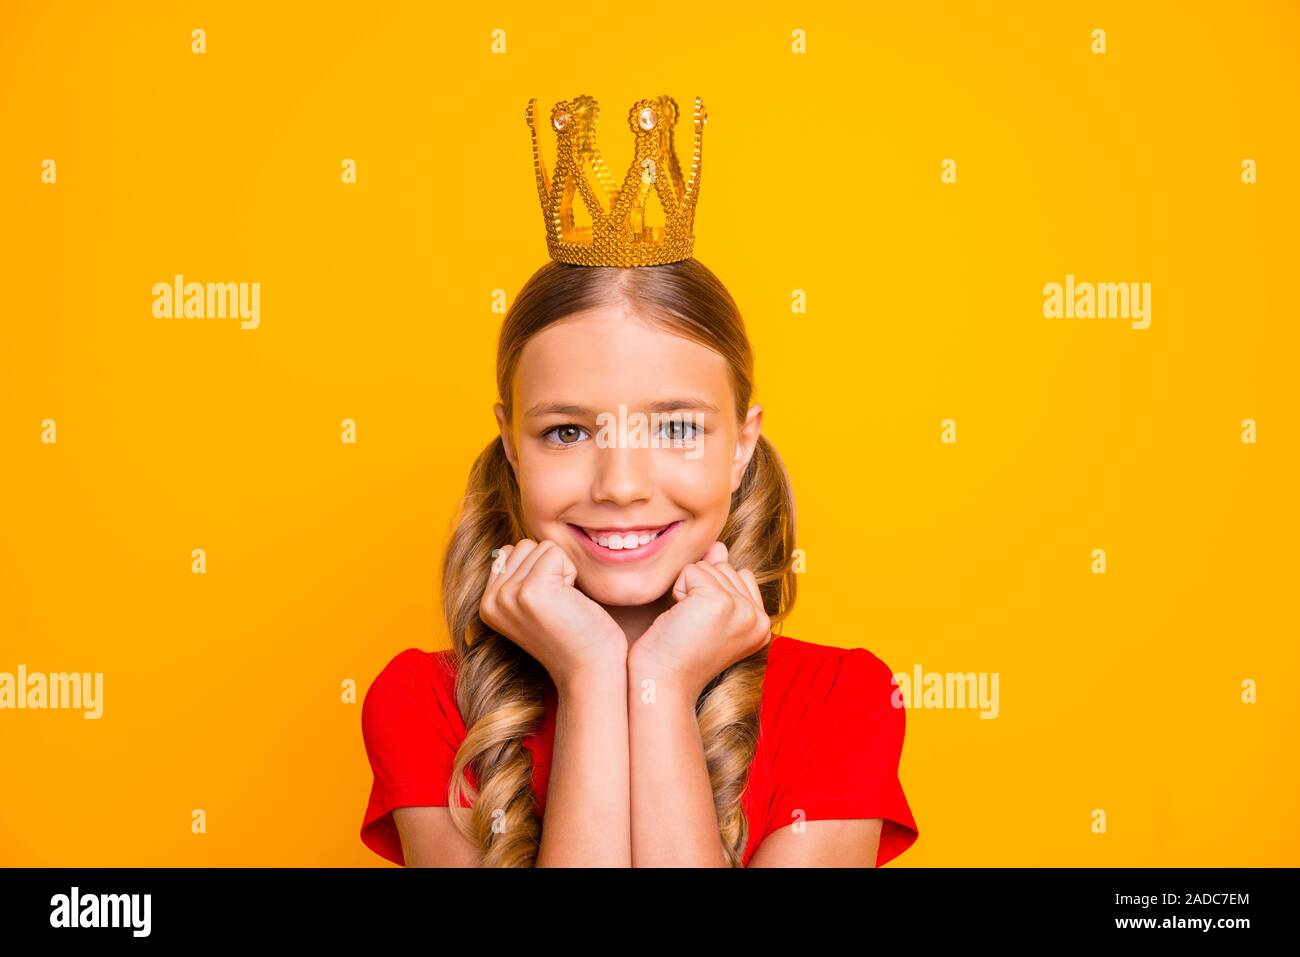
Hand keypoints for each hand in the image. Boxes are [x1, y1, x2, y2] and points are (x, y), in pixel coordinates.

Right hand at [479, 539, 627, 687]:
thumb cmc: (571, 635)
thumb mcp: (530, 606)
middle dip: (549, 567)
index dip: (538, 570)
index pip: (510, 552)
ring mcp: (509, 595)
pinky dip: (571, 572)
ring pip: (540, 547)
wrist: (589, 670)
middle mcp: (492, 600)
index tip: (547, 603)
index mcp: (487, 604)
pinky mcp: (532, 591)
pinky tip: (570, 602)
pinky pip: (555, 553)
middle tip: (558, 603)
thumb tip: (515, 547)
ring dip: (561, 570)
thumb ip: (516, 579)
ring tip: (564, 603)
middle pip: (524, 545)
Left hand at [630, 541, 771, 697]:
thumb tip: (720, 546)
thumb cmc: (678, 654)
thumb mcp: (706, 614)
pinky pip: (690, 570)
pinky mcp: (719, 602)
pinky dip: (676, 592)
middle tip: (692, 628)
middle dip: (699, 591)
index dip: (710, 593)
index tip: (702, 628)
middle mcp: (759, 618)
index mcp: (762, 625)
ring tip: (686, 625)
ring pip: (707, 567)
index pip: (739, 575)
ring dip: (687, 592)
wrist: (662, 684)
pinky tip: (678, 620)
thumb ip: (720, 579)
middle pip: (723, 568)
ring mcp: (742, 609)